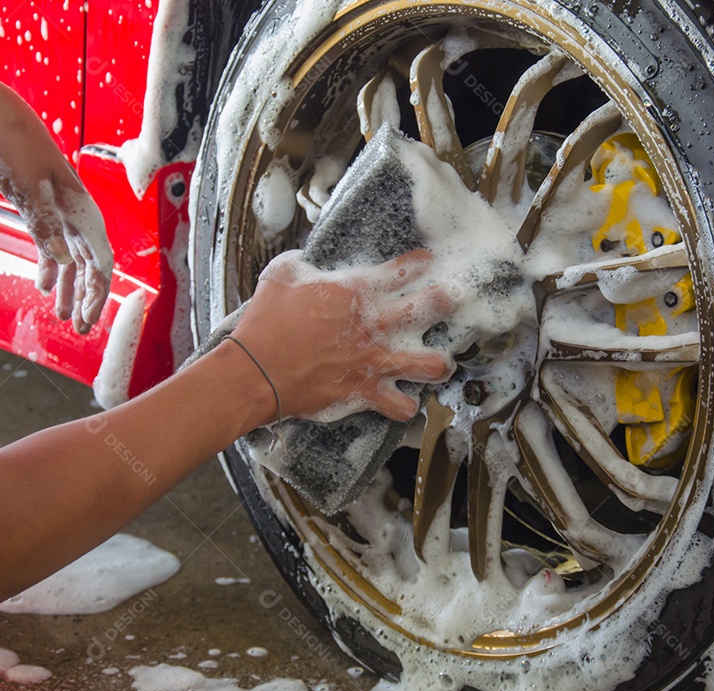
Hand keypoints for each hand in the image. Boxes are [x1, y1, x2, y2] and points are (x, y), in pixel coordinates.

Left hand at [0, 80, 112, 332]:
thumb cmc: (14, 144)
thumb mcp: (28, 187)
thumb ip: (45, 225)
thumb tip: (60, 262)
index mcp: (82, 208)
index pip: (100, 259)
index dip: (96, 292)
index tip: (88, 317)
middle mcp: (77, 213)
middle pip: (90, 265)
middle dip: (86, 297)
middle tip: (78, 328)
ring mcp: (61, 211)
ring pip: (72, 259)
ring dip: (69, 287)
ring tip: (63, 316)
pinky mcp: (43, 209)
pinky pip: (54, 246)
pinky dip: (52, 267)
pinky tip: (43, 285)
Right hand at [231, 250, 456, 421]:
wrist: (255, 370)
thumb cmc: (264, 324)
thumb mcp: (279, 277)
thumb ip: (298, 264)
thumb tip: (304, 261)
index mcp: (353, 291)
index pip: (399, 270)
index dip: (417, 264)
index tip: (428, 262)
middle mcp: (372, 324)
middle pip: (426, 308)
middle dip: (447, 300)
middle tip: (458, 297)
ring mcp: (372, 360)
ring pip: (427, 364)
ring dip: (438, 364)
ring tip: (442, 364)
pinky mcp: (364, 391)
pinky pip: (400, 406)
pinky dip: (405, 407)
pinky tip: (406, 404)